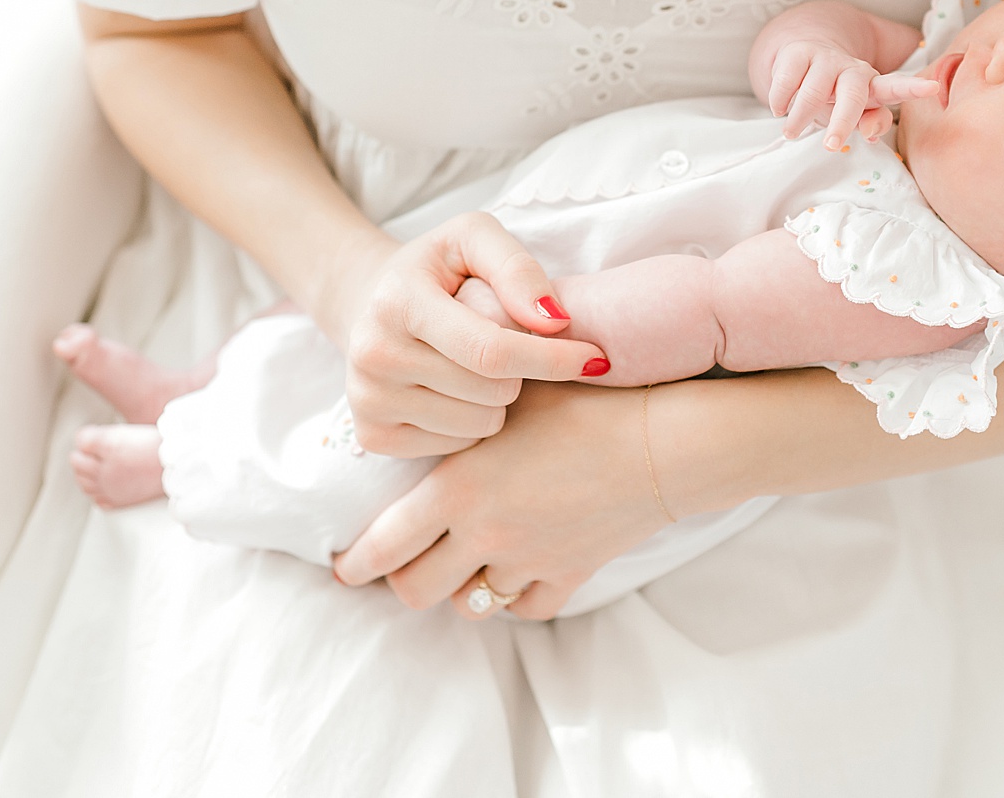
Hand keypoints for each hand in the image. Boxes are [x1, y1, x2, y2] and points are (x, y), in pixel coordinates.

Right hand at [330, 213, 609, 458]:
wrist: (370, 302)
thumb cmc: (439, 268)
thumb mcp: (474, 238)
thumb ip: (517, 267)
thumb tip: (555, 321)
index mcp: (398, 302)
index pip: (491, 350)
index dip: (553, 358)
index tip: (597, 357)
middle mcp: (373, 354)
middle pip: (492, 391)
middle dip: (523, 372)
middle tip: (509, 345)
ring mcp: (368, 401)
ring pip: (480, 425)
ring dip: (499, 399)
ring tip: (479, 367)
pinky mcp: (373, 435)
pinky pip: (457, 446)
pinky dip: (472, 422)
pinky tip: (456, 390)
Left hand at [332, 380, 673, 619]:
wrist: (659, 443)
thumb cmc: (584, 403)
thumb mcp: (512, 396)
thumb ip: (464, 412)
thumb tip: (429, 403)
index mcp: (459, 488)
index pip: (385, 544)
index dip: (357, 561)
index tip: (344, 567)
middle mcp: (484, 534)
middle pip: (416, 590)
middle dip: (403, 581)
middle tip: (403, 565)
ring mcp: (526, 561)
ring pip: (470, 603)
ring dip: (461, 586)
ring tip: (463, 563)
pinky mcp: (566, 575)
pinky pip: (524, 607)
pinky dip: (513, 595)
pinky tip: (515, 571)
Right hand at [765, 40, 936, 148]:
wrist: (802, 54)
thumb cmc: (835, 93)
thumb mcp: (855, 111)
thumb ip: (871, 122)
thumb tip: (871, 133)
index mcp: (871, 85)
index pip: (893, 89)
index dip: (912, 89)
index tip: (933, 88)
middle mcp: (850, 70)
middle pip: (852, 95)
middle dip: (842, 122)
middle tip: (832, 146)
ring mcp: (824, 59)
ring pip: (813, 90)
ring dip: (800, 116)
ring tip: (791, 132)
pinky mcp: (797, 53)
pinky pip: (787, 80)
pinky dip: (781, 99)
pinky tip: (780, 108)